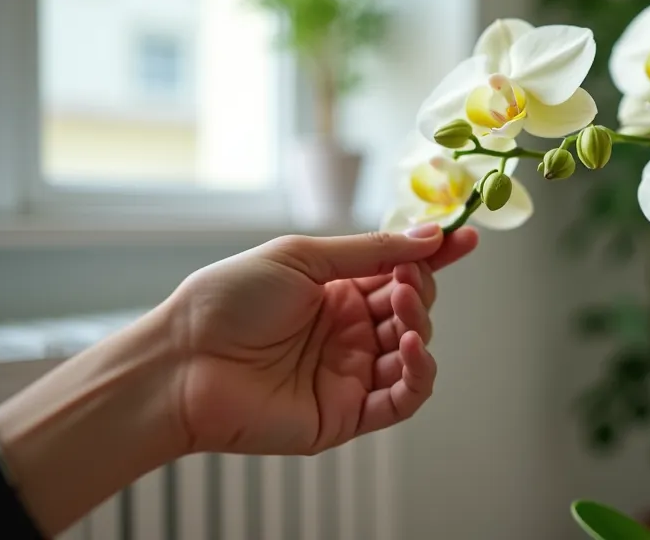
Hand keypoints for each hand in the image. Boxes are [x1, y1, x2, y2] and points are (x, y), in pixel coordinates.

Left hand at [162, 224, 478, 454]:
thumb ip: (370, 251)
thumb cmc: (227, 301)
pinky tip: (409, 346)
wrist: (183, 362)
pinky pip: (403, 398)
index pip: (400, 271)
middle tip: (410, 278)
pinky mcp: (347, 414)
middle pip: (412, 309)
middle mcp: (348, 332)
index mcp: (336, 291)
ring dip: (420, 325)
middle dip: (420, 288)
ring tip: (404, 309)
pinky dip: (418, 373)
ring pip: (414, 351)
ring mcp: (350, 373)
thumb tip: (428, 235)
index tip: (465, 236)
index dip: (435, 256)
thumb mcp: (302, 256)